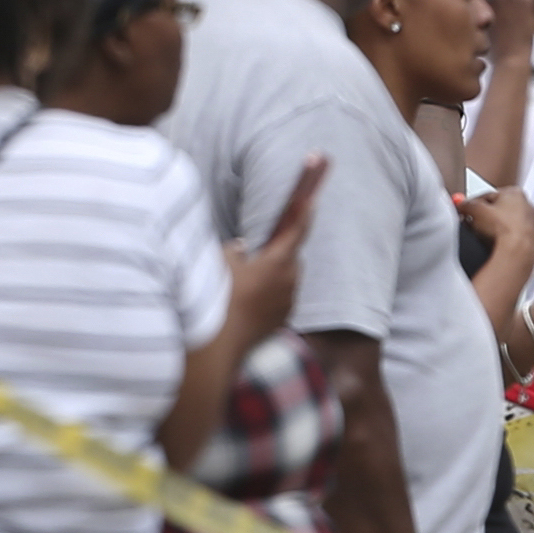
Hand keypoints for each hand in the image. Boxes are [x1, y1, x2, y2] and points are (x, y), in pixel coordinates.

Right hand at [230, 156, 327, 340]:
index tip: (315, 186)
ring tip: (239, 288)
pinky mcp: (282, 321)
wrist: (219, 347)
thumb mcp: (220, 264)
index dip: (306, 203)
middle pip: (288, 255)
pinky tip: (241, 306)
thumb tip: (240, 247)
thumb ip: (233, 249)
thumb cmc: (218, 299)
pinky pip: (275, 300)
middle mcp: (290, 281)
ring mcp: (288, 303)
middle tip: (253, 256)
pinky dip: (263, 297)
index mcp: (278, 261)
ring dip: (266, 276)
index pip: (297, 225)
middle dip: (274, 252)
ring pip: (281, 278)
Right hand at [458, 187, 533, 270]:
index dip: (474, 203)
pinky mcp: (531, 239)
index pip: (489, 195)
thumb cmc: (503, 227)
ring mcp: (530, 223)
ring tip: (482, 235)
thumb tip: (462, 205)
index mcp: (515, 192)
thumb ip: (467, 205)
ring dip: (493, 228)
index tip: (466, 210)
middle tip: (472, 223)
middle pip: (499, 209)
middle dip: (484, 216)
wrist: (516, 250)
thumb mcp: (476, 211)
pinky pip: (512, 236)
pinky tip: (495, 243)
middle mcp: (527, 205)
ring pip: (506, 223)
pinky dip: (503, 238)